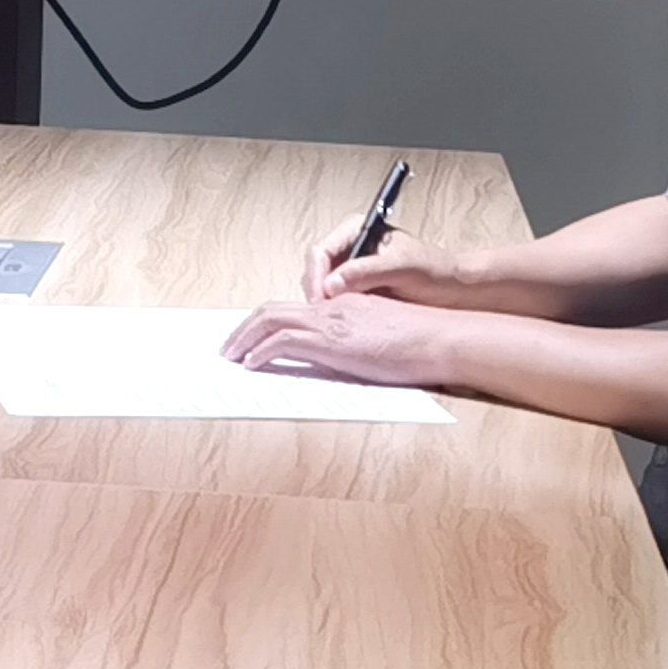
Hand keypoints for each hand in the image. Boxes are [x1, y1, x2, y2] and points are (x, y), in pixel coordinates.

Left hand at [222, 297, 454, 389]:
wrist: (438, 338)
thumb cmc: (420, 340)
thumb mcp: (380, 333)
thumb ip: (356, 338)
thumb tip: (341, 355)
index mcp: (341, 303)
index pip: (293, 307)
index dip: (267, 321)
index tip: (254, 339)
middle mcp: (330, 306)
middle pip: (272, 309)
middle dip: (244, 328)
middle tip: (229, 347)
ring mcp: (329, 321)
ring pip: (270, 319)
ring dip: (243, 339)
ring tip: (231, 357)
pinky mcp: (331, 340)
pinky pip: (282, 341)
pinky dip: (261, 352)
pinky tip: (252, 365)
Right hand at [299, 226, 479, 306]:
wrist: (456, 290)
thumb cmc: (435, 271)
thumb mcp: (401, 268)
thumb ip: (365, 272)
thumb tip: (331, 284)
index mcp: (357, 231)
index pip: (321, 251)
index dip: (316, 276)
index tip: (321, 299)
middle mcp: (351, 249)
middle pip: (317, 269)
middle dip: (316, 292)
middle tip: (322, 316)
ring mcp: (353, 271)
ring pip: (323, 287)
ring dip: (323, 304)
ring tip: (332, 322)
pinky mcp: (359, 291)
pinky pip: (336, 301)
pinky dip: (334, 312)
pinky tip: (341, 325)